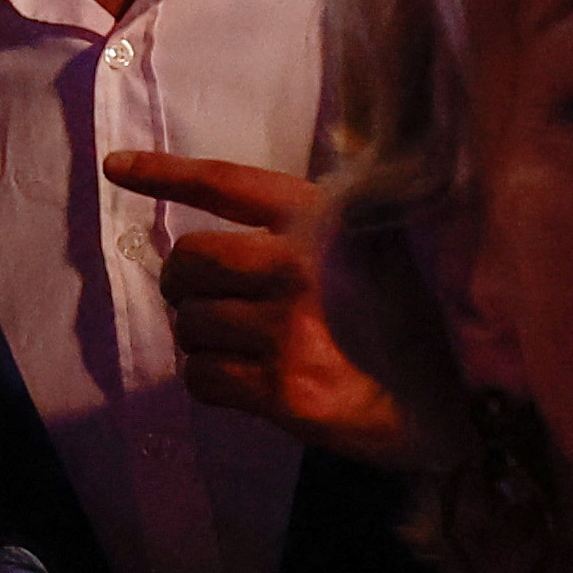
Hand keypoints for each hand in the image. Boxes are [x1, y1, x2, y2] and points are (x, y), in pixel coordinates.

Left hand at [104, 152, 410, 461]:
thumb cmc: (413, 322)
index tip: (116, 167)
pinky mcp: (281, 389)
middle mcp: (300, 263)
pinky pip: (201, 377)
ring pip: (190, 324)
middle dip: (184, 284)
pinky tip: (247, 382)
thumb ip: (318, 226)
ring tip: (245, 345)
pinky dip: (211, 381)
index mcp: (324, 217)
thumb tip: (238, 223)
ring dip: (203, 337)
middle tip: (205, 300)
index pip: (226, 182)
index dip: (165, 174)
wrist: (456, 405)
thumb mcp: (376, 245)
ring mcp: (288, 327)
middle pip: (188, 261)